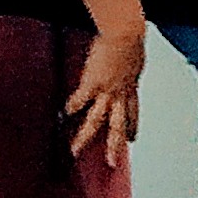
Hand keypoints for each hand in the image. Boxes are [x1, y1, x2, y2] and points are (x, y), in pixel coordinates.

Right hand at [63, 30, 143, 156]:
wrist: (126, 33)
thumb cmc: (131, 37)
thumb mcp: (134, 56)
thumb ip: (130, 63)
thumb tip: (130, 60)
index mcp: (131, 85)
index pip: (133, 111)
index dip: (133, 126)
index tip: (133, 139)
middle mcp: (121, 93)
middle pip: (118, 125)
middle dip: (115, 145)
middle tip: (113, 164)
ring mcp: (107, 91)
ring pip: (97, 121)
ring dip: (84, 138)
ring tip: (74, 152)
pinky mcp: (92, 84)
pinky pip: (80, 101)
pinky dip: (71, 107)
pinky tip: (63, 116)